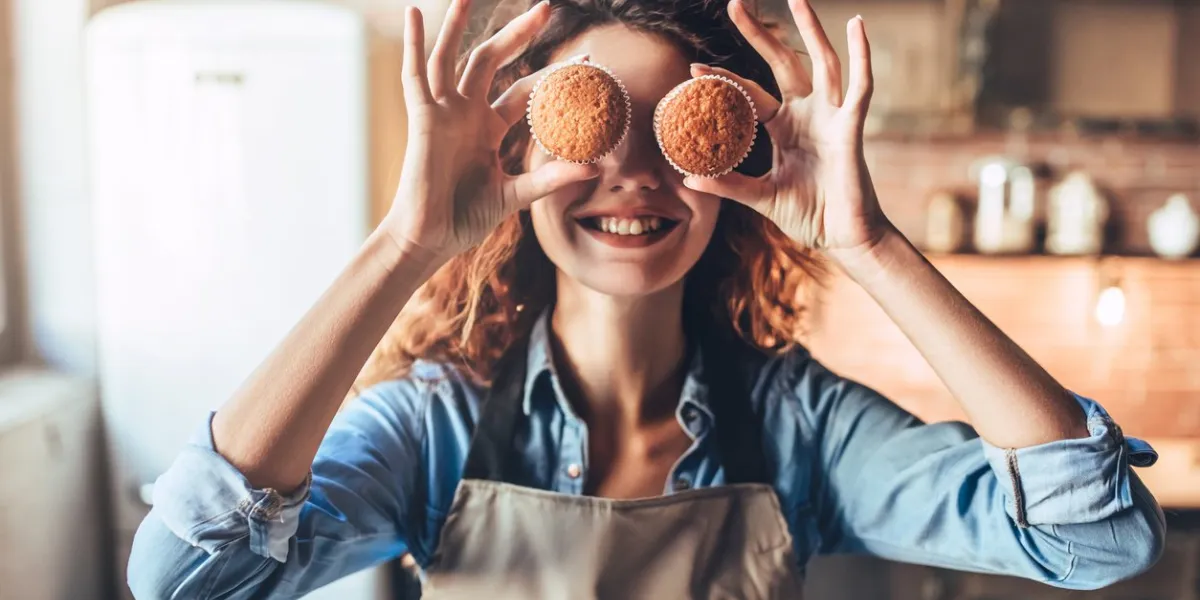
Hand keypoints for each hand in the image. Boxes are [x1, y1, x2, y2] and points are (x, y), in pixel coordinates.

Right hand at [385, 0, 598, 261]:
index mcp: (488, 128)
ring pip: (453, 57)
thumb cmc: (466, 219)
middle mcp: (466, 113)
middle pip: (493, 61)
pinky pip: (416, 75)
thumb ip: (550, 178)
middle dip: (518, 34)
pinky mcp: (422, 119)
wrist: (430, 239)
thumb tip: (595, 168)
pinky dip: (414, 44)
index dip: (552, 75)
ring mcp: (443, 113)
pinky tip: (415, 14)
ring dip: (460, 24)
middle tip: (546, 7)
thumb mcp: (515, 195)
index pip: (525, 91)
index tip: (586, 61)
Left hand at [683, 0, 891, 264]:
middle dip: (760, 34)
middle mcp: (807, 115)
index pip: (749, 95)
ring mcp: (830, 117)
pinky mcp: (851, 127)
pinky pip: (859, 86)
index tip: (693, 67)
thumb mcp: (761, 197)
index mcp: (783, 128)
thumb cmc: (808, 215)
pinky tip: (858, 26)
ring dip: (810, 30)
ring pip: (821, 63)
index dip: (724, 79)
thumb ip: (729, 185)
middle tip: (735, 3)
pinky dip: (862, 55)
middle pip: (782, 63)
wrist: (843, 238)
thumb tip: (688, 177)